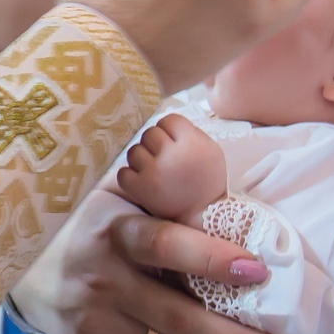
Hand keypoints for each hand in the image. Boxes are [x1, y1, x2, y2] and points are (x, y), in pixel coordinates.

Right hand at [7, 186, 292, 333]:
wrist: (23, 260)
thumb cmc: (93, 224)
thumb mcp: (123, 201)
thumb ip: (168, 206)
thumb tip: (238, 216)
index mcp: (115, 231)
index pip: (167, 245)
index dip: (212, 258)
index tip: (258, 270)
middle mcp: (103, 278)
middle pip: (180, 314)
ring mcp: (95, 319)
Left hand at [114, 115, 228, 219]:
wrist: (203, 213)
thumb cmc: (206, 179)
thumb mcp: (210, 149)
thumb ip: (189, 132)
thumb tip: (164, 123)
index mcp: (191, 143)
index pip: (168, 120)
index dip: (170, 130)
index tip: (175, 143)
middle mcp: (171, 155)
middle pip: (149, 133)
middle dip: (155, 144)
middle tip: (164, 158)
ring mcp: (153, 172)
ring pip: (134, 151)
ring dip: (142, 159)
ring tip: (155, 171)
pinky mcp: (140, 189)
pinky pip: (123, 172)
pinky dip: (130, 176)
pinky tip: (143, 181)